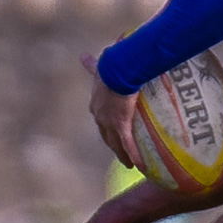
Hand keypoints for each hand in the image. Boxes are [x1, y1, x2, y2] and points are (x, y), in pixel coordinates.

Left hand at [83, 53, 140, 167]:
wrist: (116, 71)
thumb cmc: (110, 67)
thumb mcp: (99, 68)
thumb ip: (91, 65)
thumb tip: (83, 56)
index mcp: (96, 105)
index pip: (100, 119)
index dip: (105, 127)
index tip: (110, 131)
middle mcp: (100, 117)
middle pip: (105, 135)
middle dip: (112, 144)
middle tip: (119, 153)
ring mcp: (109, 123)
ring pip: (114, 143)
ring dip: (121, 155)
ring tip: (128, 164)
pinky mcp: (121, 125)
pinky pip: (127, 144)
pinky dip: (133, 155)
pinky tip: (139, 166)